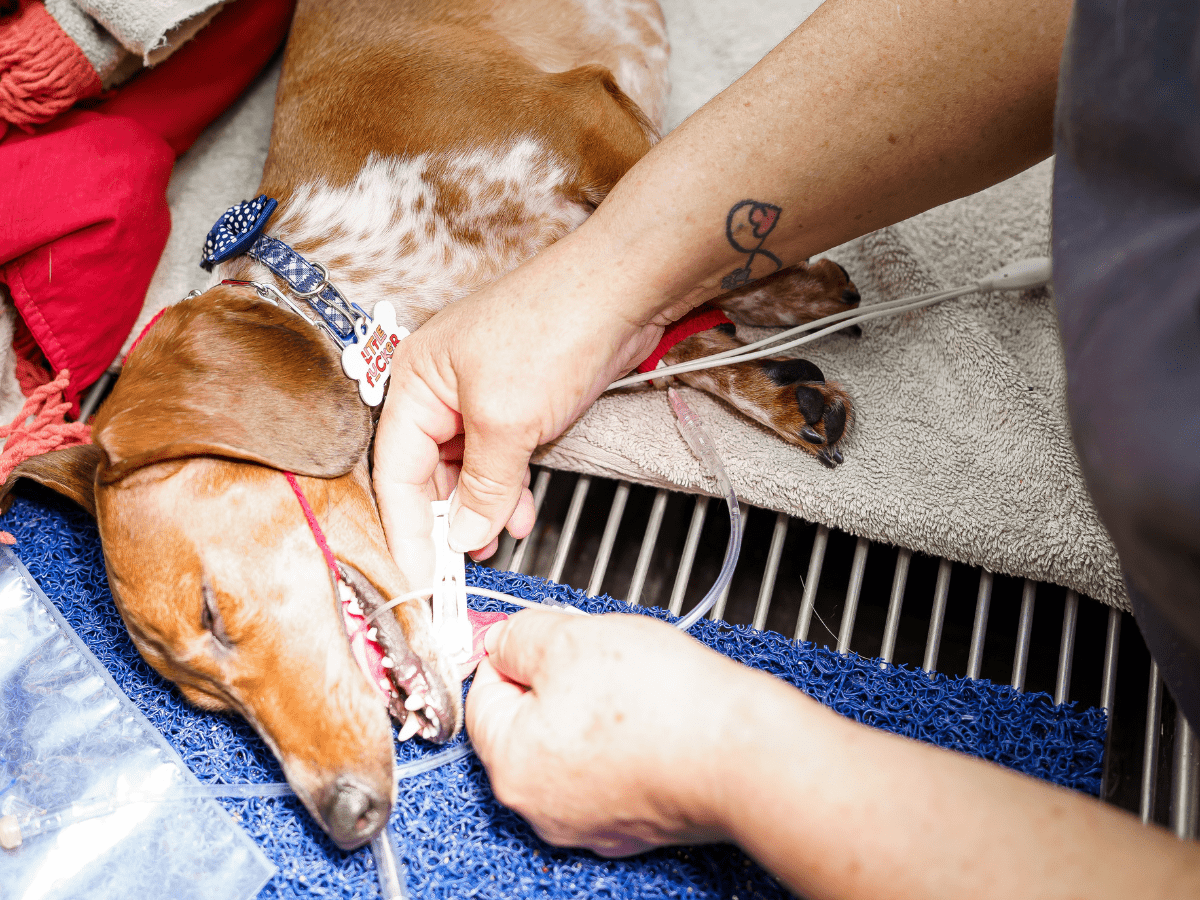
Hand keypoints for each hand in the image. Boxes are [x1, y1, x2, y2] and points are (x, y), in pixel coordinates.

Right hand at [372, 228, 668, 581]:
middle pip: (427, 470)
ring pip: (466, 467)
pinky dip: (507, 486)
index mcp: (416, 380)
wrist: (623, 290)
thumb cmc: (555, 326)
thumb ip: (485, 484)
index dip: (405, 528)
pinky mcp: (517, 399)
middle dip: (447, 520)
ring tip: (495, 544)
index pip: (395, 469)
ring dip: (481, 508)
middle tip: (458, 569)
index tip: (417, 575)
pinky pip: (498, 455)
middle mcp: (440, 387)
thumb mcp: (509, 419)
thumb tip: (465, 534)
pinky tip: (519, 513)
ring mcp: (479, 392)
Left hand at [465, 609, 780, 855]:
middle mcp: (541, 806)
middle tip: (594, 657)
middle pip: (526, 724)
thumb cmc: (661, 703)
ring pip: (569, 745)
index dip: (513, 654)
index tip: (540, 636)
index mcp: (512, 765)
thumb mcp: (569, 638)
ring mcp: (589, 821)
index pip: (483, 695)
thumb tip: (502, 638)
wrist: (742, 751)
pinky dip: (623, 741)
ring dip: (590, 711)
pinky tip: (650, 717)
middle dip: (555, 682)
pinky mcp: (632, 823)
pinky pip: (608, 769)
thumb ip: (520, 634)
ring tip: (631, 685)